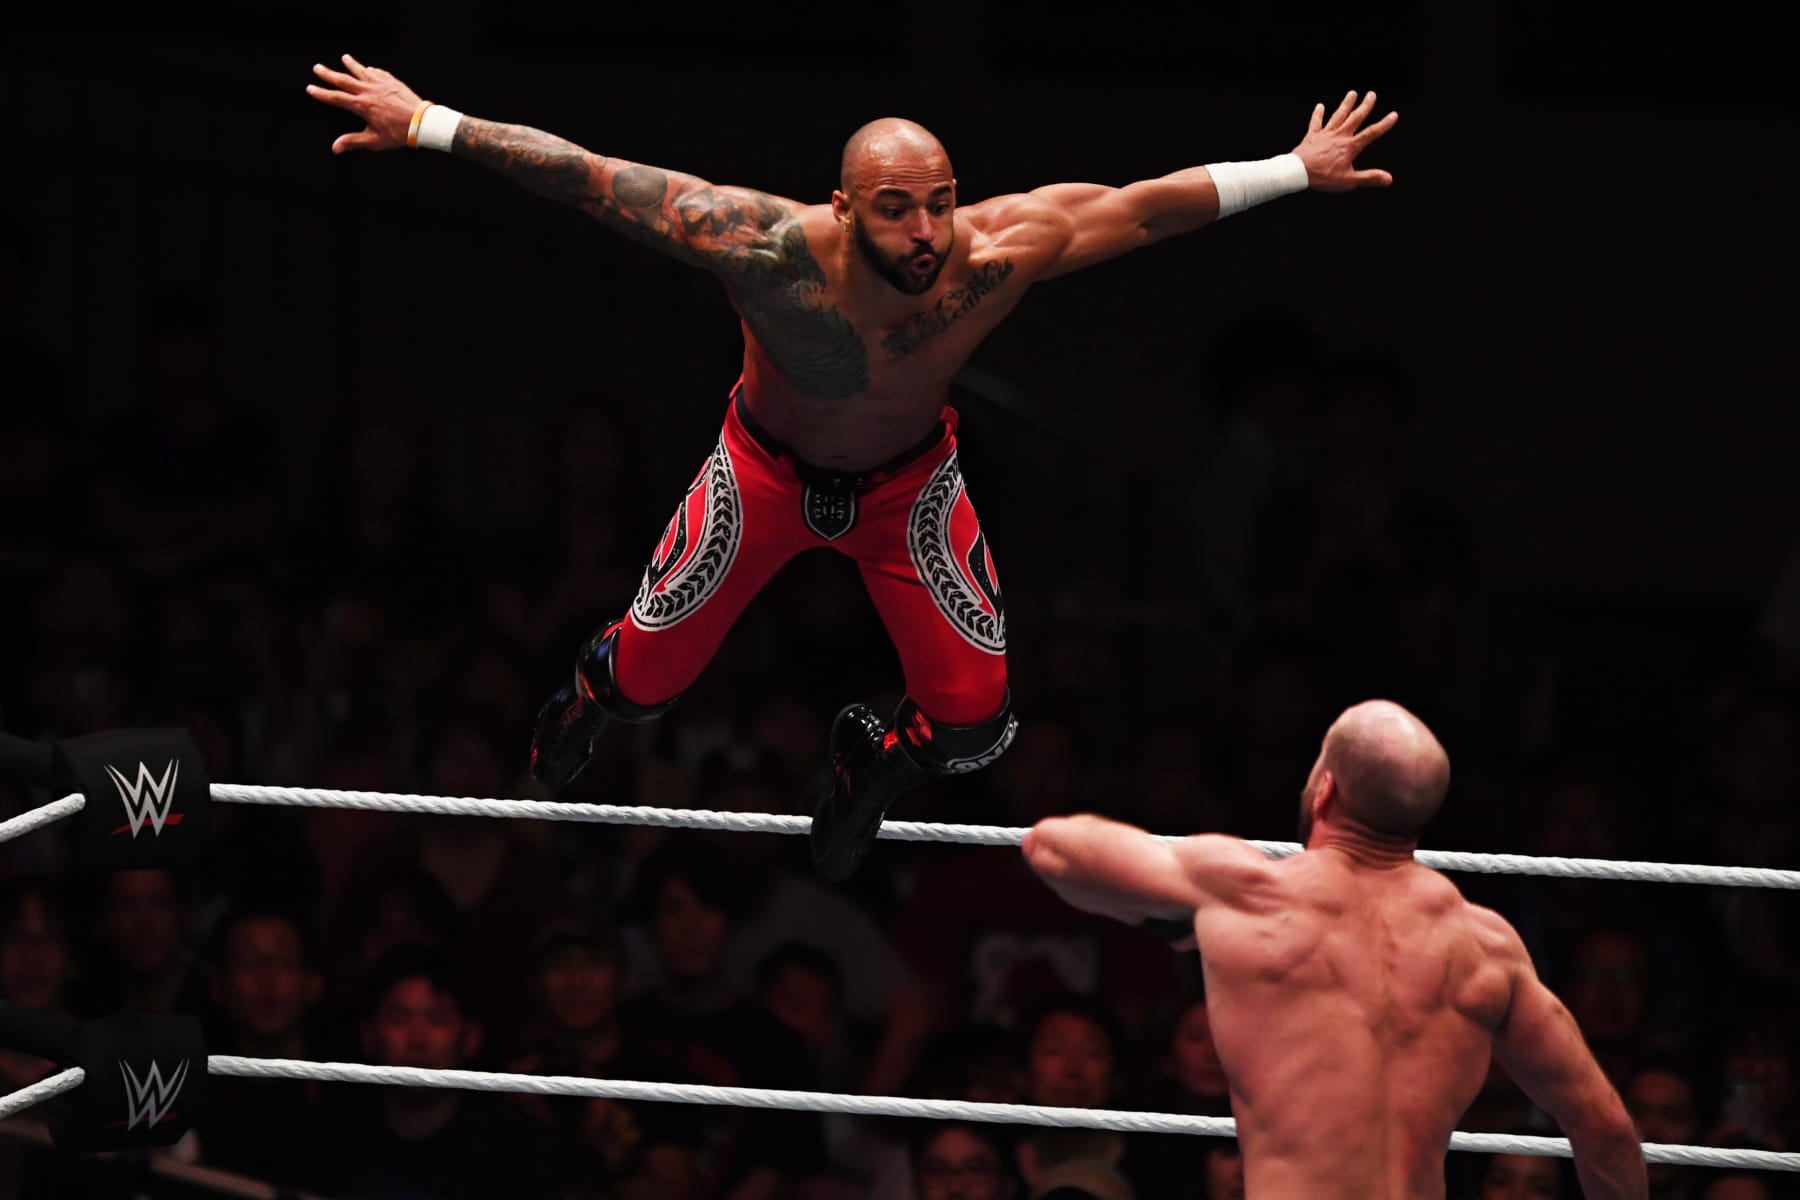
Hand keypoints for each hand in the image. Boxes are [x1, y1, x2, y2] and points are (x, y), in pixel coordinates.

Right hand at [304, 53, 427, 153]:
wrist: (422, 122)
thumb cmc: (399, 133)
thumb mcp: (374, 141)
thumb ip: (353, 142)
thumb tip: (335, 148)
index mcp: (361, 106)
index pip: (336, 98)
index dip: (321, 93)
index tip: (310, 88)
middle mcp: (368, 91)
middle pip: (344, 80)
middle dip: (329, 74)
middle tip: (317, 67)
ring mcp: (380, 84)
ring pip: (361, 71)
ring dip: (351, 64)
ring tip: (344, 58)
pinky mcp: (392, 82)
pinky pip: (378, 73)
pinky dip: (371, 71)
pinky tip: (369, 69)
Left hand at [1293, 89, 1396, 191]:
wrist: (1298, 172)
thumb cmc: (1323, 176)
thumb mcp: (1349, 180)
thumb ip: (1369, 177)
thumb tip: (1388, 178)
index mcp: (1350, 146)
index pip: (1371, 133)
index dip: (1383, 124)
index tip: (1393, 115)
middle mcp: (1339, 136)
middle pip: (1355, 118)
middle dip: (1365, 106)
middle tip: (1371, 94)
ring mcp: (1325, 134)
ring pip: (1338, 116)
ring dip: (1346, 104)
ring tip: (1352, 93)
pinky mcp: (1312, 136)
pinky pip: (1316, 122)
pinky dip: (1318, 114)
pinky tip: (1320, 106)